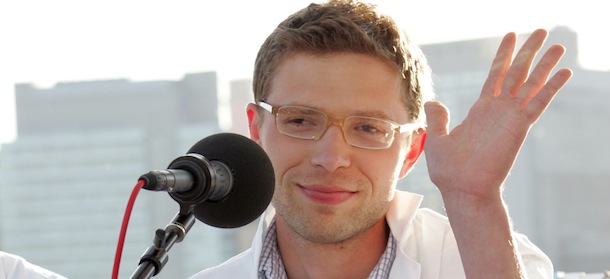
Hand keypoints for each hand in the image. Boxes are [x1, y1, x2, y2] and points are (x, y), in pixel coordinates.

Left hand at [423, 29, 572, 200]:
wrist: (463, 189)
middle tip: (540, 31)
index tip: (511, 37)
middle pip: (517, 73)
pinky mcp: (518, 127)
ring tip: (558, 45)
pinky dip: (550, 88)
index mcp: (480, 111)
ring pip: (531, 84)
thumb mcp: (437, 139)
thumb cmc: (449, 171)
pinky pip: (537, 103)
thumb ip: (438, 119)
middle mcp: (498, 110)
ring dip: (544, 64)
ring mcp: (510, 117)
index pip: (495, 75)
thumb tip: (433, 102)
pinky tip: (563, 73)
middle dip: (528, 52)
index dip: (503, 56)